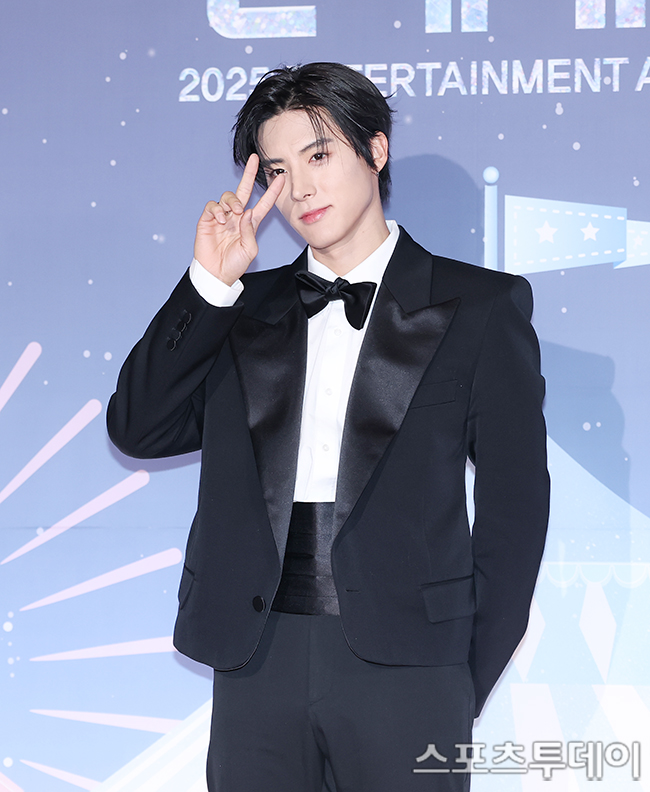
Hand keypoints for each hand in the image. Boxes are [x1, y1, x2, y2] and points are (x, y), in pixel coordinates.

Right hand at [193, 154, 284, 285]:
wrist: (216, 274)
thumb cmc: (235, 265)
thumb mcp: (249, 250)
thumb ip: (250, 230)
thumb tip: (246, 211)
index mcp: (250, 224)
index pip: (263, 203)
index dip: (272, 191)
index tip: (280, 178)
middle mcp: (237, 217)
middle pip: (244, 190)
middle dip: (249, 174)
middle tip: (255, 160)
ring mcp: (222, 217)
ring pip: (228, 197)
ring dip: (232, 202)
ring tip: (233, 215)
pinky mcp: (207, 220)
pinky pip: (212, 206)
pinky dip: (217, 210)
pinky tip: (220, 220)